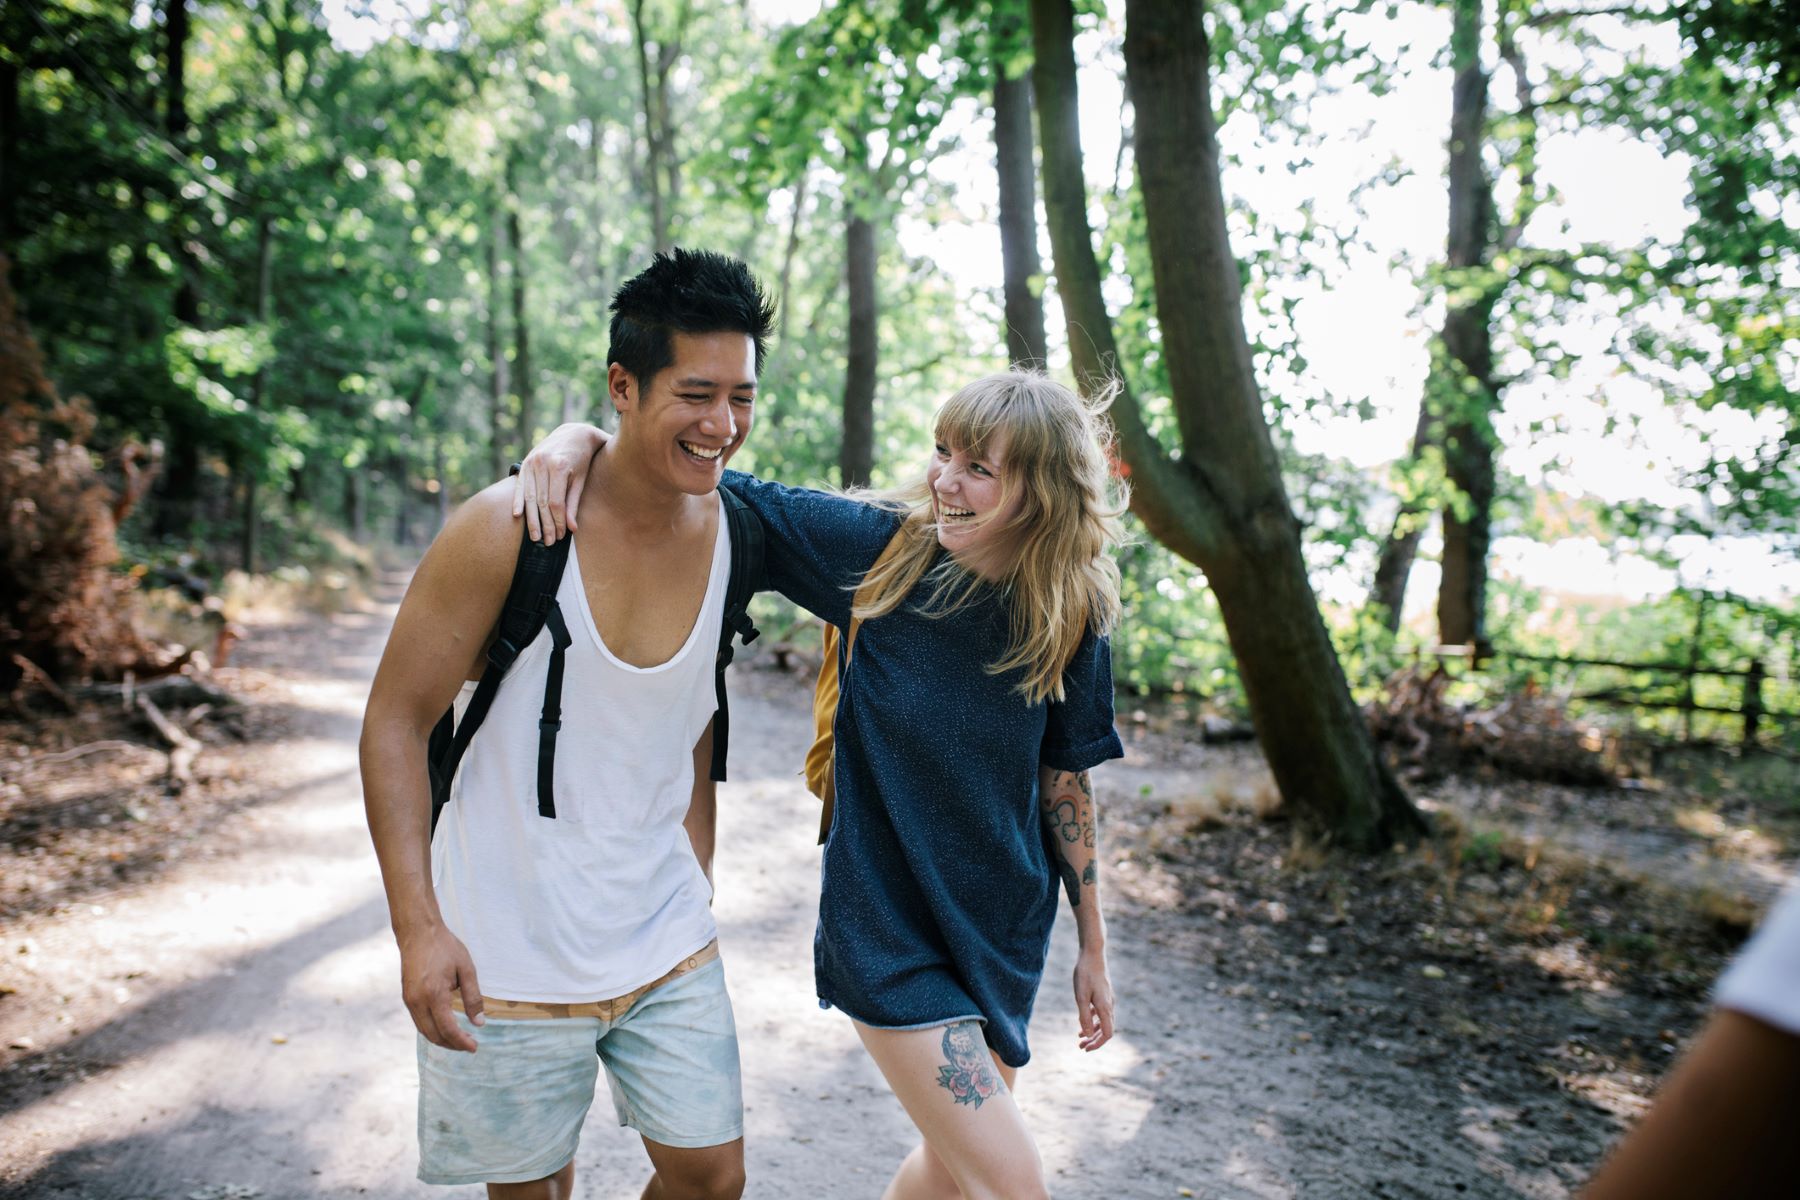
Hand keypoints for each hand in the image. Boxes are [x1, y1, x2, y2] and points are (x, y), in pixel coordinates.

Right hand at [399, 922, 485, 1051]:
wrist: (418, 932)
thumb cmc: (445, 947)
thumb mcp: (466, 969)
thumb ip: (473, 997)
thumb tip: (479, 1023)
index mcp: (434, 994)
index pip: (448, 1029)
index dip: (462, 1042)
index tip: (475, 1047)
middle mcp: (418, 1002)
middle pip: (434, 1035)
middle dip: (452, 1045)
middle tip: (470, 1045)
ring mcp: (409, 1001)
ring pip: (424, 1031)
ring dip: (442, 1039)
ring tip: (460, 1040)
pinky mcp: (406, 998)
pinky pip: (419, 1022)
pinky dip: (432, 1030)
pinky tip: (445, 1027)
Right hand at [510, 423, 607, 542]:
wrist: (574, 432)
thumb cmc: (583, 458)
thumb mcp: (582, 479)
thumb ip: (574, 503)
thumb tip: (572, 528)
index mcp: (559, 466)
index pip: (555, 502)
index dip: (557, 521)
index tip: (560, 536)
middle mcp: (542, 463)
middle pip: (541, 502)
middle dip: (544, 524)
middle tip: (547, 542)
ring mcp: (531, 462)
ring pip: (529, 496)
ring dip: (531, 519)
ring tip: (534, 537)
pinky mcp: (526, 462)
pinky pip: (520, 486)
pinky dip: (517, 501)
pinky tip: (517, 516)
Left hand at [1073, 945, 1114, 1051]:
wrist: (1092, 953)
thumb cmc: (1085, 974)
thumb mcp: (1080, 997)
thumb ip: (1084, 1017)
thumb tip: (1088, 1036)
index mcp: (1105, 1007)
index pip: (1107, 1034)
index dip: (1097, 1044)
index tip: (1085, 1048)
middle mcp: (1110, 1005)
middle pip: (1106, 1029)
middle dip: (1094, 1040)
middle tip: (1080, 1047)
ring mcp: (1108, 999)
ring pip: (1104, 1021)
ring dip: (1093, 1031)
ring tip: (1080, 1037)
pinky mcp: (1104, 993)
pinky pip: (1101, 1012)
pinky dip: (1093, 1020)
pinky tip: (1083, 1021)